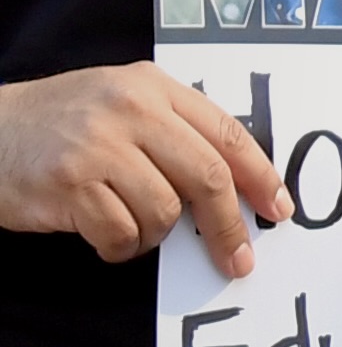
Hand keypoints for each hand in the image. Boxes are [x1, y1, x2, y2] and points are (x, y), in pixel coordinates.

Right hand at [0, 64, 281, 275]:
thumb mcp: (118, 103)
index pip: (227, 134)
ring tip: (127, 223)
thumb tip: (240, 184)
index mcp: (150, 87)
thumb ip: (174, 129)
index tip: (278, 210)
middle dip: (229, 226)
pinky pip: (123, 234)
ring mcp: (97, 147)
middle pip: (208, 177)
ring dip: (154, 235)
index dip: (262, 177)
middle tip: (238, 259)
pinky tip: (100, 234)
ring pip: (165, 212)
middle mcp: (129, 110)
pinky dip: (119, 247)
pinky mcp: (69, 184)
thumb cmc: (57, 124)